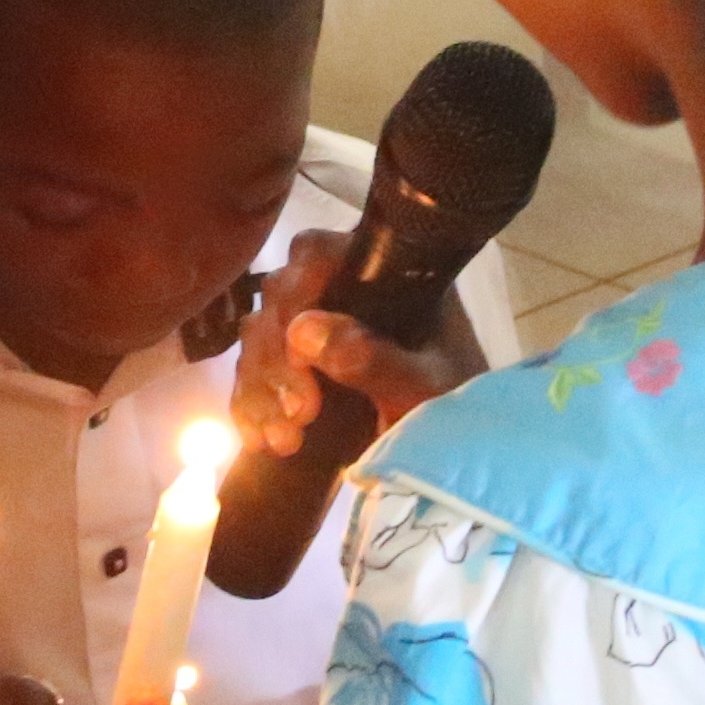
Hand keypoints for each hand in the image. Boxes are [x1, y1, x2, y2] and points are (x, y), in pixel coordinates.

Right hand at [230, 231, 493, 458]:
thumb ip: (375, 360)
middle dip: (278, 357)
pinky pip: (253, 372)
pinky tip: (260, 438)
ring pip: (259, 335)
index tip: (297, 347)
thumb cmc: (455, 407)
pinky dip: (249, 404)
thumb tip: (304, 333)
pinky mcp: (296, 364)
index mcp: (382, 274)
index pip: (319, 253)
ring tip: (284, 438)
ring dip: (260, 387)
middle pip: (280, 297)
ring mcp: (314, 324)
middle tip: (302, 413)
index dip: (297, 290)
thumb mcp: (425, 387)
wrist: (455, 450)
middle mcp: (342, 289)